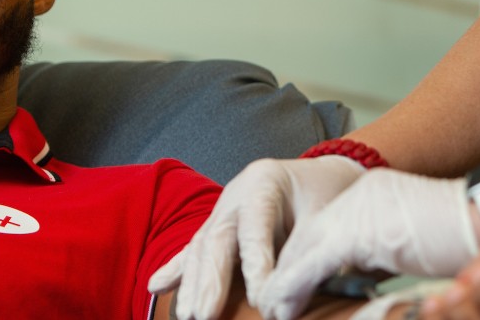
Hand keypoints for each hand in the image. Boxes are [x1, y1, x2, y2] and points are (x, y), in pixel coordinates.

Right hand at [148, 156, 364, 318]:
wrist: (318, 173)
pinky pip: (193, 249)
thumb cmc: (325, 193)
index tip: (260, 299)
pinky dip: (175, 270)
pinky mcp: (217, 225)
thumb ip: (306, 247)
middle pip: (216, 238)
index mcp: (264, 183)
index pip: (254, 227)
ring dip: (192, 284)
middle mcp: (236, 194)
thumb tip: (292, 292)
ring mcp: (222, 209)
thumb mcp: (325, 213)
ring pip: (201, 246)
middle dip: (210, 280)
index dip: (254, 264)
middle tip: (204, 315)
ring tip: (187, 315)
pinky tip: (154, 288)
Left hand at [256, 169, 478, 319]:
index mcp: (375, 192)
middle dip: (286, 270)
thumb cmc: (473, 238)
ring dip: (283, 285)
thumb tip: (369, 275)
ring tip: (272, 311)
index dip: (306, 259)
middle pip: (308, 234)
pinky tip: (282, 309)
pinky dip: (292, 289)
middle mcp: (360, 192)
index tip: (292, 286)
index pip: (327, 226)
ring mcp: (356, 208)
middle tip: (271, 301)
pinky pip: (311, 265)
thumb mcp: (417, 243)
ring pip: (302, 249)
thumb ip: (386, 252)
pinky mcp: (356, 231)